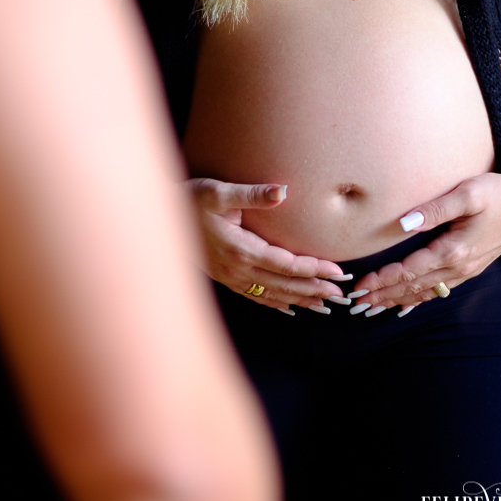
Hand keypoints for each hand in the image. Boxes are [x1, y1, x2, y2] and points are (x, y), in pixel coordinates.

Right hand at [187, 177, 350, 313]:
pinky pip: (255, 297)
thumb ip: (252, 194)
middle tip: (342, 295)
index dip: (314, 268)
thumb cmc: (189, 200)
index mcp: (241, 249)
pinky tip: (289, 308)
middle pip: (284, 284)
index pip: (287, 264)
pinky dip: (275, 304)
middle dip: (314, 289)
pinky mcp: (224, 278)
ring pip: (272, 295)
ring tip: (324, 305)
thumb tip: (283, 191)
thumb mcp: (217, 192)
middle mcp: (237, 269)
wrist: (157, 219)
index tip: (337, 271)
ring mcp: (230, 277)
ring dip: (300, 300)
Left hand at [354, 170, 500, 311]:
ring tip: (374, 307)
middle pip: (413, 287)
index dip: (381, 280)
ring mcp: (466, 270)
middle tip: (356, 304)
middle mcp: (459, 267)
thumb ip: (435, 209)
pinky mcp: (471, 267)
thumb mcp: (467, 194)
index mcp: (453, 250)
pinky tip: (406, 303)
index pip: (408, 271)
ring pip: (426, 292)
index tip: (358, 287)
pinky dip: (419, 298)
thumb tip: (404, 223)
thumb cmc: (496, 193)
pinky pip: (439, 290)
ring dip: (398, 300)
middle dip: (383, 295)